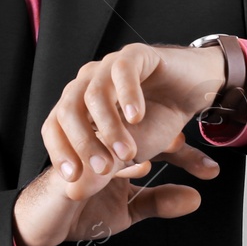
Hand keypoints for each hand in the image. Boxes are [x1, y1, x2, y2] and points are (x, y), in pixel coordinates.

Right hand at [12, 131, 218, 245]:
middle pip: (141, 133)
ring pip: (117, 137)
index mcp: (118, 149)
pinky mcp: (69, 165)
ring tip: (156, 165)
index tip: (209, 169)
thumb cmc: (82, 213)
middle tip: (200, 161)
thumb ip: (159, 201)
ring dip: (140, 148)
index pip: (155, 142)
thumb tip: (194, 198)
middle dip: (171, 144)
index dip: (183, 153)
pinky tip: (135, 168)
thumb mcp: (129, 209)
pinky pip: (96, 158)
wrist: (42, 225)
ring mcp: (85, 149)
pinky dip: (118, 164)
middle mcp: (103, 142)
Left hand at [42, 43, 227, 200]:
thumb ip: (105, 170)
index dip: (59, 151)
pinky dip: (127, 96)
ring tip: (127, 152)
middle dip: (83, 144)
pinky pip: (122, 71)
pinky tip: (135, 117)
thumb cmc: (158, 119)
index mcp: (78, 105)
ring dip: (109, 127)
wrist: (193, 91)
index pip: (54, 126)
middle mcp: (87, 83)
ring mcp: (108, 66)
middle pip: (68, 111)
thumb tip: (74, 191)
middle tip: (102, 170)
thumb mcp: (130, 152)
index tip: (73, 178)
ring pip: (95, 94)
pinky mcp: (134, 54)